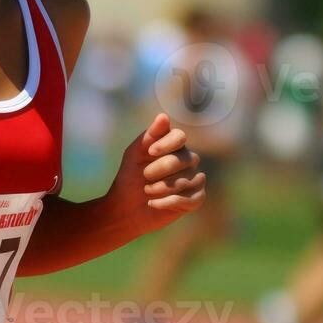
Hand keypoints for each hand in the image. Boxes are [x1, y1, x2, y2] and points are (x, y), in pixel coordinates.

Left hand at [108, 112, 206, 238]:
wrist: (126, 207)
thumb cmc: (130, 176)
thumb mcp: (135, 154)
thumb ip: (149, 136)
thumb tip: (164, 116)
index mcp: (174, 145)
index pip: (179, 136)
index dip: (166, 144)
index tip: (150, 152)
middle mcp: (188, 160)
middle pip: (184, 159)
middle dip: (160, 168)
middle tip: (145, 176)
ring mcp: (194, 179)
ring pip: (187, 180)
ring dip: (161, 188)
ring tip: (147, 191)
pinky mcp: (196, 198)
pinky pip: (191, 199)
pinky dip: (168, 202)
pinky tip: (153, 203)